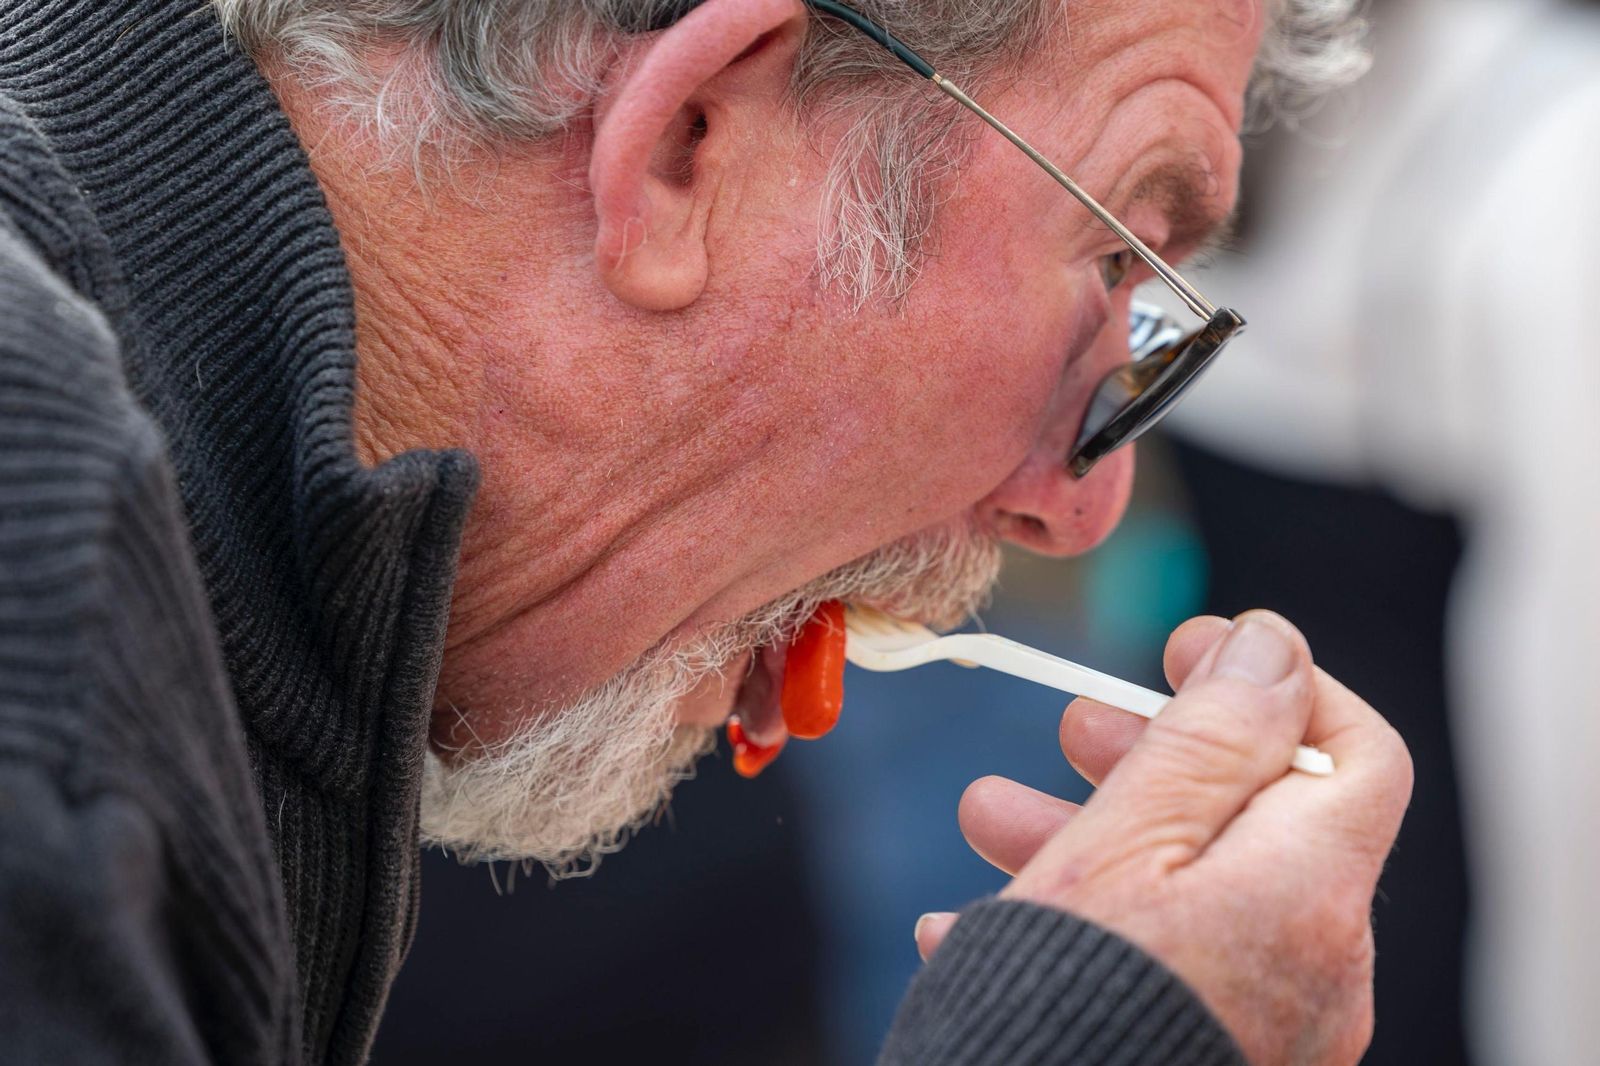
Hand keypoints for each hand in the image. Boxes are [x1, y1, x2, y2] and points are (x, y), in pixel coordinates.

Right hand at [916, 612, 1412, 1065]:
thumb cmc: (1065, 999)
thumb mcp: (1124, 840)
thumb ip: (1207, 737)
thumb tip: (1270, 645)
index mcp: (1309, 896)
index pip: (1354, 752)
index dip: (1275, 681)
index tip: (1181, 651)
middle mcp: (1316, 969)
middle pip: (1253, 819)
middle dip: (1146, 759)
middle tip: (1069, 728)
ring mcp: (1270, 1023)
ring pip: (1193, 892)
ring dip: (1089, 836)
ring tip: (985, 819)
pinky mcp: (1216, 1056)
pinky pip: (1169, 965)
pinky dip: (1091, 923)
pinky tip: (977, 920)